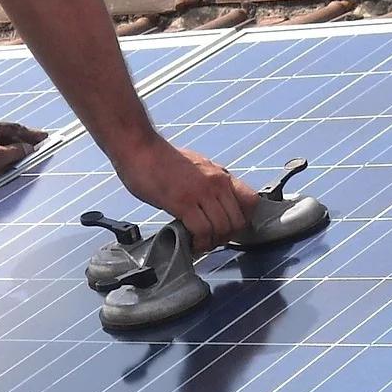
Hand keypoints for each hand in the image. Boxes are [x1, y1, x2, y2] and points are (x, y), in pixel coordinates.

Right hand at [113, 138, 260, 252]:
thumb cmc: (161, 158)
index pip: (252, 201)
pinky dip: (198, 243)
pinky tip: (190, 243)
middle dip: (225, 237)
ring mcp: (201, 193)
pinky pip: (202, 231)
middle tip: (211, 240)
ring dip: (211, 243)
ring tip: (199, 243)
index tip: (230, 227)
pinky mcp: (184, 202)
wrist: (140, 148)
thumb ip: (208, 184)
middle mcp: (217, 183)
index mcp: (221, 175)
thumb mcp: (196, 167)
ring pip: (222, 229)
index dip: (244, 219)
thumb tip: (211, 202)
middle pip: (238, 221)